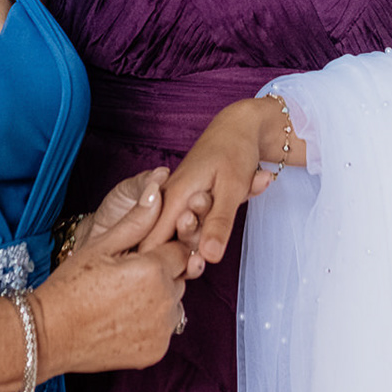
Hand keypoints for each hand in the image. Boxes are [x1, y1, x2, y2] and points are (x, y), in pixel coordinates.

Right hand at [35, 174, 191, 376]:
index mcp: (153, 270)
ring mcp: (162, 329)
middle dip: (161, 274)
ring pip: (174, 303)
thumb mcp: (101, 245)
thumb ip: (137, 220)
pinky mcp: (157, 351)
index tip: (141, 256)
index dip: (161, 250)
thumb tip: (158, 188)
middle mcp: (165, 300)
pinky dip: (152, 323)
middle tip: (127, 278)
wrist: (50, 334)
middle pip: (179, 277)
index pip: (180, 250)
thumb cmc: (71, 285)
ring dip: (159, 298)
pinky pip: (165, 329)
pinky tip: (125, 318)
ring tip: (124, 299)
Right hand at [140, 98, 278, 264]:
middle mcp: (167, 200)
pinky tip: (230, 197)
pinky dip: (212, 221)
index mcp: (173, 197)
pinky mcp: (184, 201)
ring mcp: (175, 200)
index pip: (152, 245)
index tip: (194, 264)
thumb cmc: (235, 151)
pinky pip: (193, 223)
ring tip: (223, 200)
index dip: (168, 263)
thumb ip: (219, 223)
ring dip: (207, 231)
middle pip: (166, 243)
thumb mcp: (232, 189)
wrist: (239, 127)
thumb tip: (209, 258)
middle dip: (193, 247)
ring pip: (181, 234)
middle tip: (217, 226)